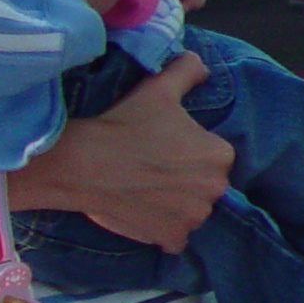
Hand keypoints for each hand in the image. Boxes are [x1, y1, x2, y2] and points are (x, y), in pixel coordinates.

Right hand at [14, 53, 229, 251]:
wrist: (82, 163)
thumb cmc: (125, 124)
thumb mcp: (159, 89)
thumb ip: (187, 71)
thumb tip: (200, 65)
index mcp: (220, 155)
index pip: (213, 156)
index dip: (188, 152)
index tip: (164, 149)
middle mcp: (216, 189)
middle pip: (204, 185)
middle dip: (185, 179)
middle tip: (151, 169)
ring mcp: (194, 218)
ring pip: (191, 210)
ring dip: (175, 204)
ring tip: (144, 190)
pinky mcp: (172, 238)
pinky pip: (174, 237)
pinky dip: (162, 229)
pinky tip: (142, 212)